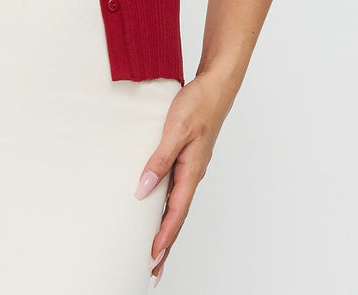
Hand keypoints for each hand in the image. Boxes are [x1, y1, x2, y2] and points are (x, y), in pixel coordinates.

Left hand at [134, 71, 236, 285]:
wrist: (214, 87)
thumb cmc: (198, 105)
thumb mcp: (175, 131)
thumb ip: (159, 160)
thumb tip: (143, 190)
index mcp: (191, 172)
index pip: (176, 213)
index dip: (163, 237)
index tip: (151, 258)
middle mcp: (192, 175)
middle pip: (178, 218)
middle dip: (166, 244)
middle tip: (153, 270)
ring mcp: (191, 168)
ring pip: (177, 206)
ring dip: (165, 229)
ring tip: (154, 250)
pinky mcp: (187, 158)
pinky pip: (175, 190)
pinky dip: (167, 207)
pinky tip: (157, 209)